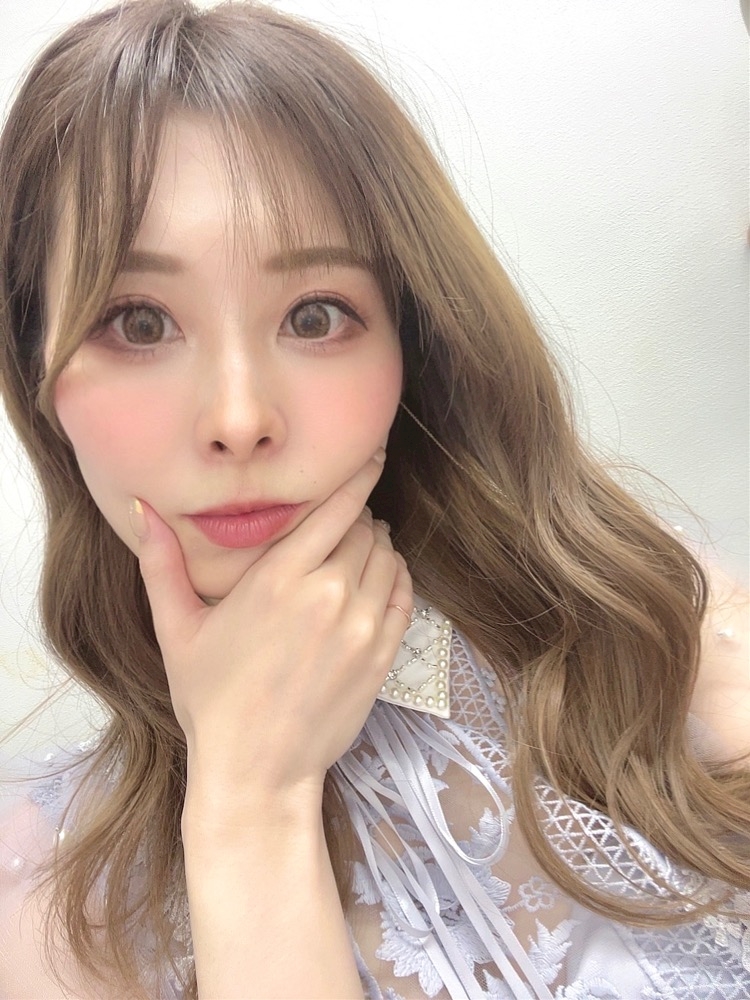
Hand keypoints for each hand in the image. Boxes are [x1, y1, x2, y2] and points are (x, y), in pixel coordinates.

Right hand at [130, 451, 412, 813]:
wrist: (257, 771)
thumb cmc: (212, 700)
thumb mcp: (177, 629)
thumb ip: (161, 563)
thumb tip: (139, 508)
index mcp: (279, 578)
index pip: (338, 507)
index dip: (359, 476)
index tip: (372, 455)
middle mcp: (328, 594)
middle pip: (365, 529)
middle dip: (357, 519)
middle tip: (341, 526)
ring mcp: (362, 626)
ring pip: (389, 558)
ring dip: (377, 547)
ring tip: (358, 552)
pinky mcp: (383, 656)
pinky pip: (404, 595)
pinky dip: (396, 578)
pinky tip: (378, 581)